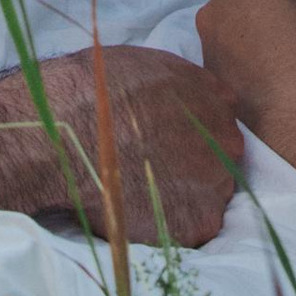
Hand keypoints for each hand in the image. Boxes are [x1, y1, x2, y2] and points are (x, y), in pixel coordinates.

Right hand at [34, 45, 242, 248]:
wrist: (69, 132)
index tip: (167, 145)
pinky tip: (140, 214)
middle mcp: (226, 140)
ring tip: (141, 195)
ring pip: (207, 197)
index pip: (217, 122)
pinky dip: (168, 227)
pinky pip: (190, 230)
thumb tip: (177, 102)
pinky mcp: (198, 222)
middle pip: (219, 161)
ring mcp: (216, 183)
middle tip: (153, 173)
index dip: (192, 136)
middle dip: (192, 169)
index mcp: (216, 99)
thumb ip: (177, 86)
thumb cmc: (96, 90)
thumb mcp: (145, 64)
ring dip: (181, 200)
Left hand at [196, 0, 295, 140]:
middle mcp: (213, 13)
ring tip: (278, 72)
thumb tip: (290, 18)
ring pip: (230, 44)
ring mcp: (207, 50)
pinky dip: (245, 77)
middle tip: (285, 44)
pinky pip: (231, 72)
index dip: (282, 2)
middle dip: (257, 24)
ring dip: (249, 52)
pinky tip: (268, 89)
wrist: (295, 102)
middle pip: (238, 13)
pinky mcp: (210, 85)